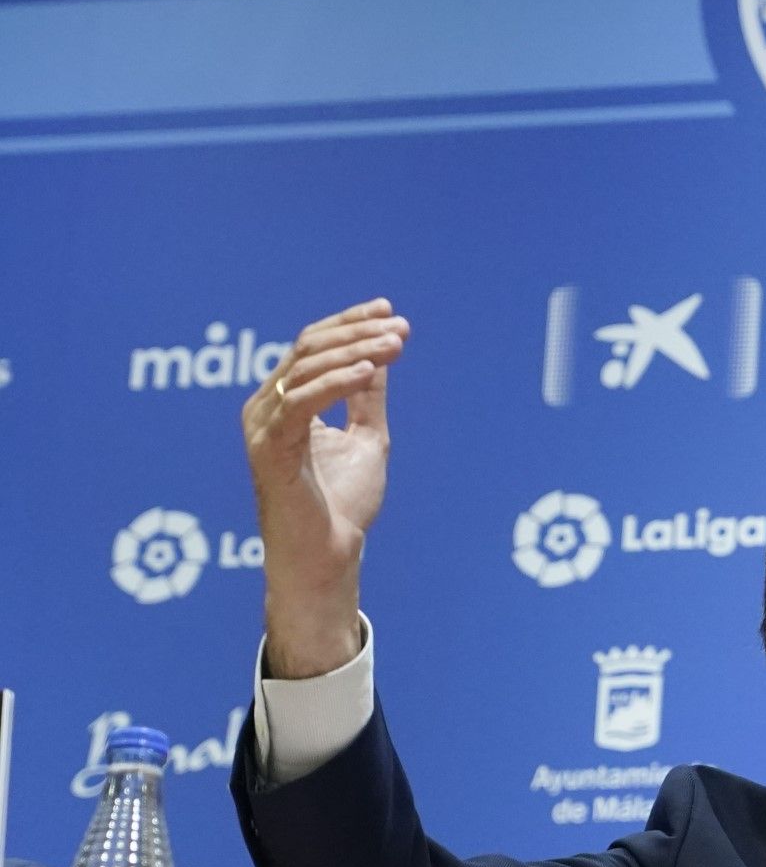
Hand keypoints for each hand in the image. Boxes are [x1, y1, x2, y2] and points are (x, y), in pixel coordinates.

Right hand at [242, 299, 409, 677]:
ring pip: (305, 368)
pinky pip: (301, 403)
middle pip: (309, 348)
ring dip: (355, 351)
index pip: (313, 345)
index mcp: (285, 402)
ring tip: (396, 344)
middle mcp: (266, 408)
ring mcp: (263, 427)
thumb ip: (366, 397)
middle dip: (357, 332)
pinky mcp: (269, 448)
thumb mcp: (366, 437)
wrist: (329, 556)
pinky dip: (336, 383)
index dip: (350, 322)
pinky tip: (369, 371)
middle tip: (400, 327)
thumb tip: (381, 354)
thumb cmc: (343, 504)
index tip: (391, 310)